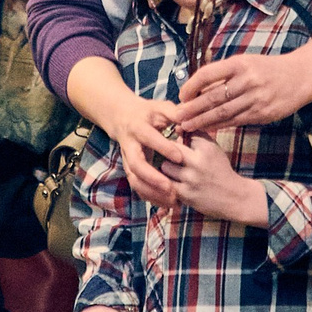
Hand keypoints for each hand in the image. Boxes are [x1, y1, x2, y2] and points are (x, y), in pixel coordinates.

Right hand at [70, 68, 183, 207]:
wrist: (123, 118)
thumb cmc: (148, 113)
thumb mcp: (160, 107)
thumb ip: (174, 112)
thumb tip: (188, 116)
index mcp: (137, 128)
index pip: (148, 138)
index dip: (163, 147)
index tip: (180, 158)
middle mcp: (129, 146)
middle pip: (136, 166)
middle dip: (153, 178)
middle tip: (171, 188)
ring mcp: (128, 161)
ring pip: (135, 181)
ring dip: (152, 193)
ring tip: (172, 200)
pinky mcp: (131, 171)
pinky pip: (138, 188)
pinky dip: (152, 198)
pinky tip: (168, 204)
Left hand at [159, 131, 269, 226]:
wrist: (234, 197)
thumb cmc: (220, 170)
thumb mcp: (213, 149)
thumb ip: (197, 136)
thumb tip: (176, 128)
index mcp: (207, 148)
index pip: (182, 135)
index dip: (179, 141)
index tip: (183, 147)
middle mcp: (199, 162)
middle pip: (170, 148)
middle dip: (169, 151)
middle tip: (172, 158)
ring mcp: (191, 179)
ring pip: (164, 166)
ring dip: (166, 168)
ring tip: (173, 171)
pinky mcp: (185, 194)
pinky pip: (166, 184)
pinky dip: (167, 182)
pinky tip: (173, 183)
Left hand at [174, 51, 311, 134]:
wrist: (299, 77)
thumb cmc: (267, 69)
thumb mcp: (245, 62)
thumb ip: (223, 75)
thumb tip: (195, 89)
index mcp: (240, 64)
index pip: (207, 74)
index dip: (191, 86)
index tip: (181, 96)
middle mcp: (247, 80)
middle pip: (213, 98)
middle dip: (192, 109)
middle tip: (176, 117)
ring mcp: (256, 99)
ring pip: (223, 113)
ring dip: (202, 122)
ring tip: (186, 127)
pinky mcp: (262, 114)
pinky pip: (235, 121)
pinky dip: (219, 126)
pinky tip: (207, 129)